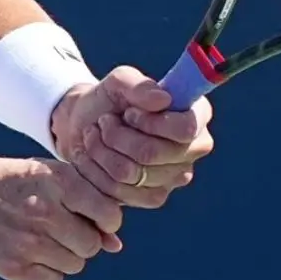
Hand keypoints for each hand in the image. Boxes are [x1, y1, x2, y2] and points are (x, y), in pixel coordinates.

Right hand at [0, 146, 122, 279]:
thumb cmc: (7, 181)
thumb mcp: (44, 176)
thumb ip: (84, 204)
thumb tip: (116, 245)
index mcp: (58, 181)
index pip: (109, 216)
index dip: (104, 222)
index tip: (88, 219)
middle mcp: (46, 211)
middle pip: (91, 245)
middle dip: (80, 240)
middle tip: (57, 228)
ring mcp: (29, 241)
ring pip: (75, 265)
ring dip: (62, 256)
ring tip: (38, 238)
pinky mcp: (13, 266)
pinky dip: (45, 271)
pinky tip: (28, 252)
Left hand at [50, 66, 213, 208]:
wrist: (84, 125)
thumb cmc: (108, 100)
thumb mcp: (117, 83)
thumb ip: (138, 85)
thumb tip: (164, 99)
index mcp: (196, 113)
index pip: (186, 128)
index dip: (151, 122)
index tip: (128, 113)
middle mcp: (194, 147)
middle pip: (153, 153)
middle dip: (117, 135)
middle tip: (104, 121)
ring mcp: (177, 176)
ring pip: (133, 172)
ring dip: (102, 150)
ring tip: (95, 134)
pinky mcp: (154, 196)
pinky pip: (122, 191)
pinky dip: (98, 170)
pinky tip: (95, 156)